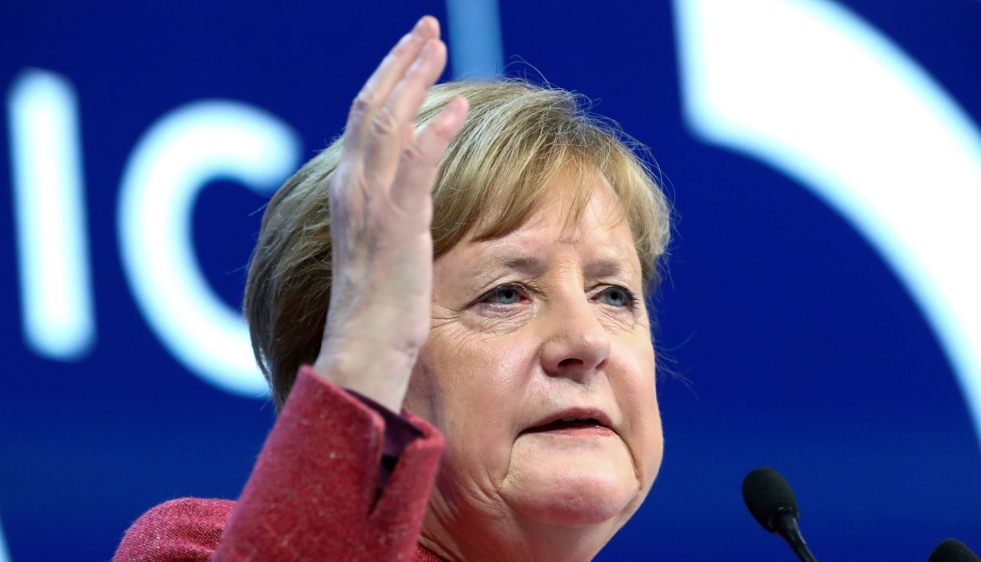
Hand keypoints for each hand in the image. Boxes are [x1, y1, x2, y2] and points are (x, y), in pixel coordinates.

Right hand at [311, 16, 467, 412]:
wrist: (363, 353)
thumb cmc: (378, 312)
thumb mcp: (382, 251)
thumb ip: (390, 215)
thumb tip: (411, 200)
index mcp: (348, 193)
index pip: (364, 121)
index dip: (387, 79)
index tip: (412, 50)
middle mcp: (351, 190)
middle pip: (371, 106)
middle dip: (399, 61)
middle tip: (426, 28)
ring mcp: (370, 206)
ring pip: (387, 123)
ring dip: (413, 77)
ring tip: (437, 42)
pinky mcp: (397, 226)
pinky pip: (415, 165)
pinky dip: (435, 131)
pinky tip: (458, 107)